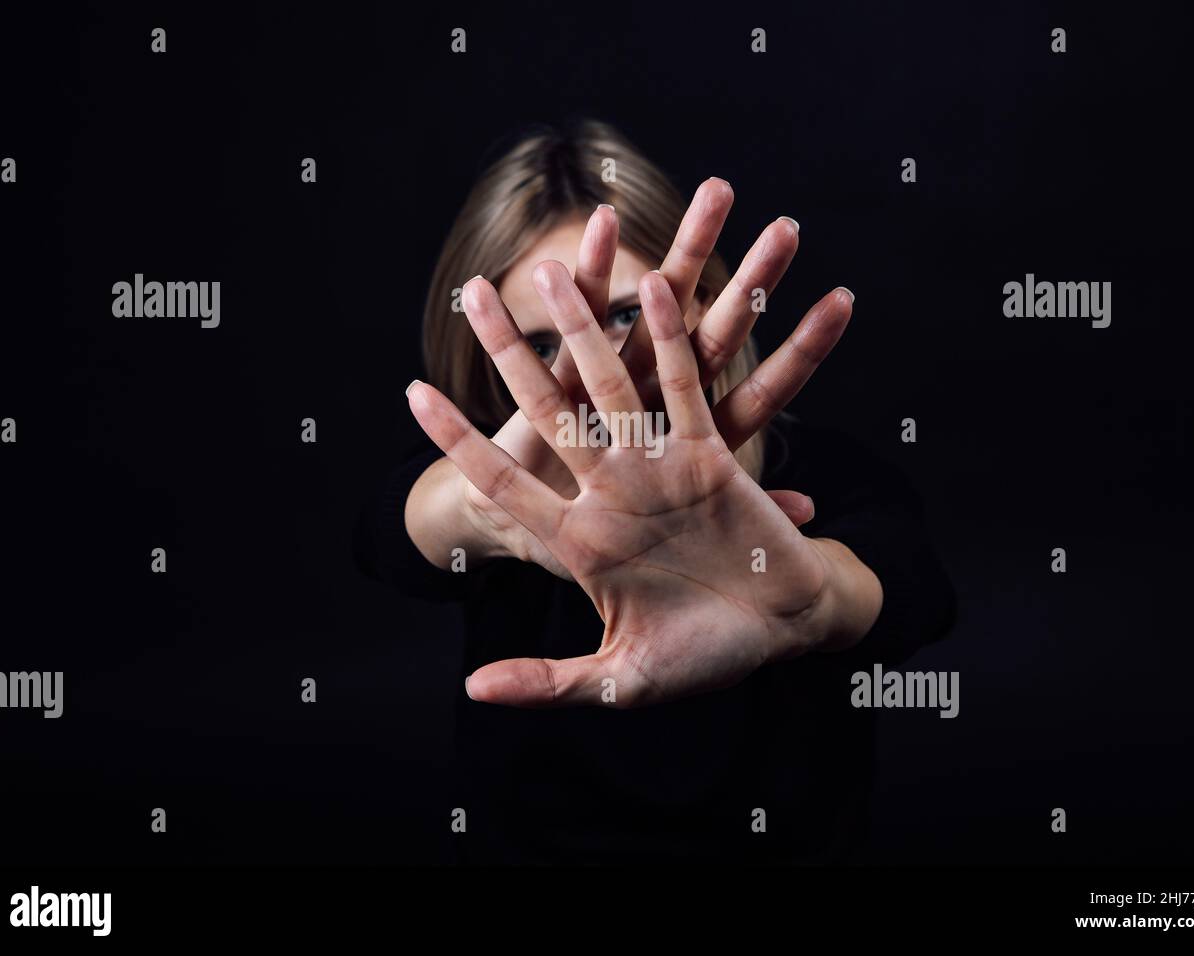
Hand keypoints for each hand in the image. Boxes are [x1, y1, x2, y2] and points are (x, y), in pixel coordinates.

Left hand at [407, 257, 874, 707]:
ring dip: (583, 324)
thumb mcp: (620, 681)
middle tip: (473, 291)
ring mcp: (657, 468)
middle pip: (548, 408)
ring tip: (552, 265)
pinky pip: (686, 386)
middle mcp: (610, 493)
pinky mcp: (711, 454)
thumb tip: (474, 693)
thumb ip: (548, 681)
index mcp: (579, 541)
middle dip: (509, 350)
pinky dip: (669, 340)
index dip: (458, 440)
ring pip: (612, 381)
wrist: (783, 634)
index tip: (411, 392)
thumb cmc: (705, 659)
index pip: (504, 480)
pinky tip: (651, 287)